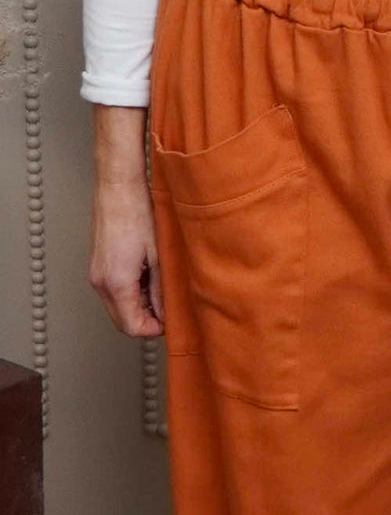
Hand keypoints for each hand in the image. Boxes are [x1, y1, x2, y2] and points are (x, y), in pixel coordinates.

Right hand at [88, 105, 163, 336]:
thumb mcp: (160, 257)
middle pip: (123, 322)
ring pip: (117, 308)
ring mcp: (96, 274)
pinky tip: (146, 277)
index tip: (170, 320)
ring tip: (158, 288)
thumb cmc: (138, 213)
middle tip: (167, 307)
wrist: (118, 186)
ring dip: (138, 307)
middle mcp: (101, 282)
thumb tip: (166, 313)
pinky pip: (113, 293)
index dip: (154, 329)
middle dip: (146, 320)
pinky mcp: (96, 265)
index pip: (133, 327)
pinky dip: (129, 294)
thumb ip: (162, 290)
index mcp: (117, 283)